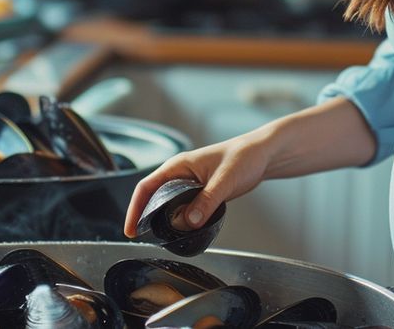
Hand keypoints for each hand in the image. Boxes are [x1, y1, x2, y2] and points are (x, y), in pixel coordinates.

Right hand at [123, 131, 273, 237]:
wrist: (261, 154)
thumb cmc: (244, 157)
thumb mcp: (225, 180)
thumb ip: (208, 200)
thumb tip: (189, 222)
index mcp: (178, 166)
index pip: (146, 187)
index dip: (135, 209)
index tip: (131, 229)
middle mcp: (179, 175)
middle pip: (153, 198)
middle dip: (147, 218)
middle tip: (145, 239)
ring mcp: (189, 185)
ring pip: (168, 206)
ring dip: (164, 221)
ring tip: (164, 238)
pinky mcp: (200, 193)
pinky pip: (183, 209)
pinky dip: (180, 221)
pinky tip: (184, 231)